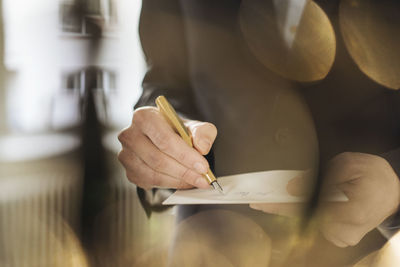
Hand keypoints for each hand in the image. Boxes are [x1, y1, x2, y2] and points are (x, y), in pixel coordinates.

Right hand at [118, 106, 216, 189]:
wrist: (164, 137)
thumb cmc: (177, 130)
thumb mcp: (194, 126)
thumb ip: (202, 133)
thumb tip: (202, 147)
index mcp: (145, 117)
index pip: (164, 139)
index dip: (185, 155)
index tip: (203, 167)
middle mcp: (130, 135)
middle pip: (158, 159)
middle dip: (184, 171)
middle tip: (203, 178)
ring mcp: (127, 155)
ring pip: (154, 174)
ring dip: (179, 180)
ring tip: (197, 180)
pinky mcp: (130, 171)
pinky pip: (151, 182)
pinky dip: (171, 184)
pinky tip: (184, 181)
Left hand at [250, 152, 399, 246]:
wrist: (390, 191)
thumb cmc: (371, 174)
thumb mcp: (346, 165)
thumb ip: (319, 177)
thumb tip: (291, 187)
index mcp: (352, 208)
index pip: (309, 208)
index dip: (283, 205)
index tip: (262, 201)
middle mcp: (345, 229)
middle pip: (303, 220)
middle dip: (278, 209)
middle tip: (255, 201)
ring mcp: (342, 237)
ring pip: (306, 224)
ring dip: (285, 212)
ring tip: (263, 202)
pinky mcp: (339, 237)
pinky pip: (312, 225)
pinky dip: (297, 214)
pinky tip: (281, 206)